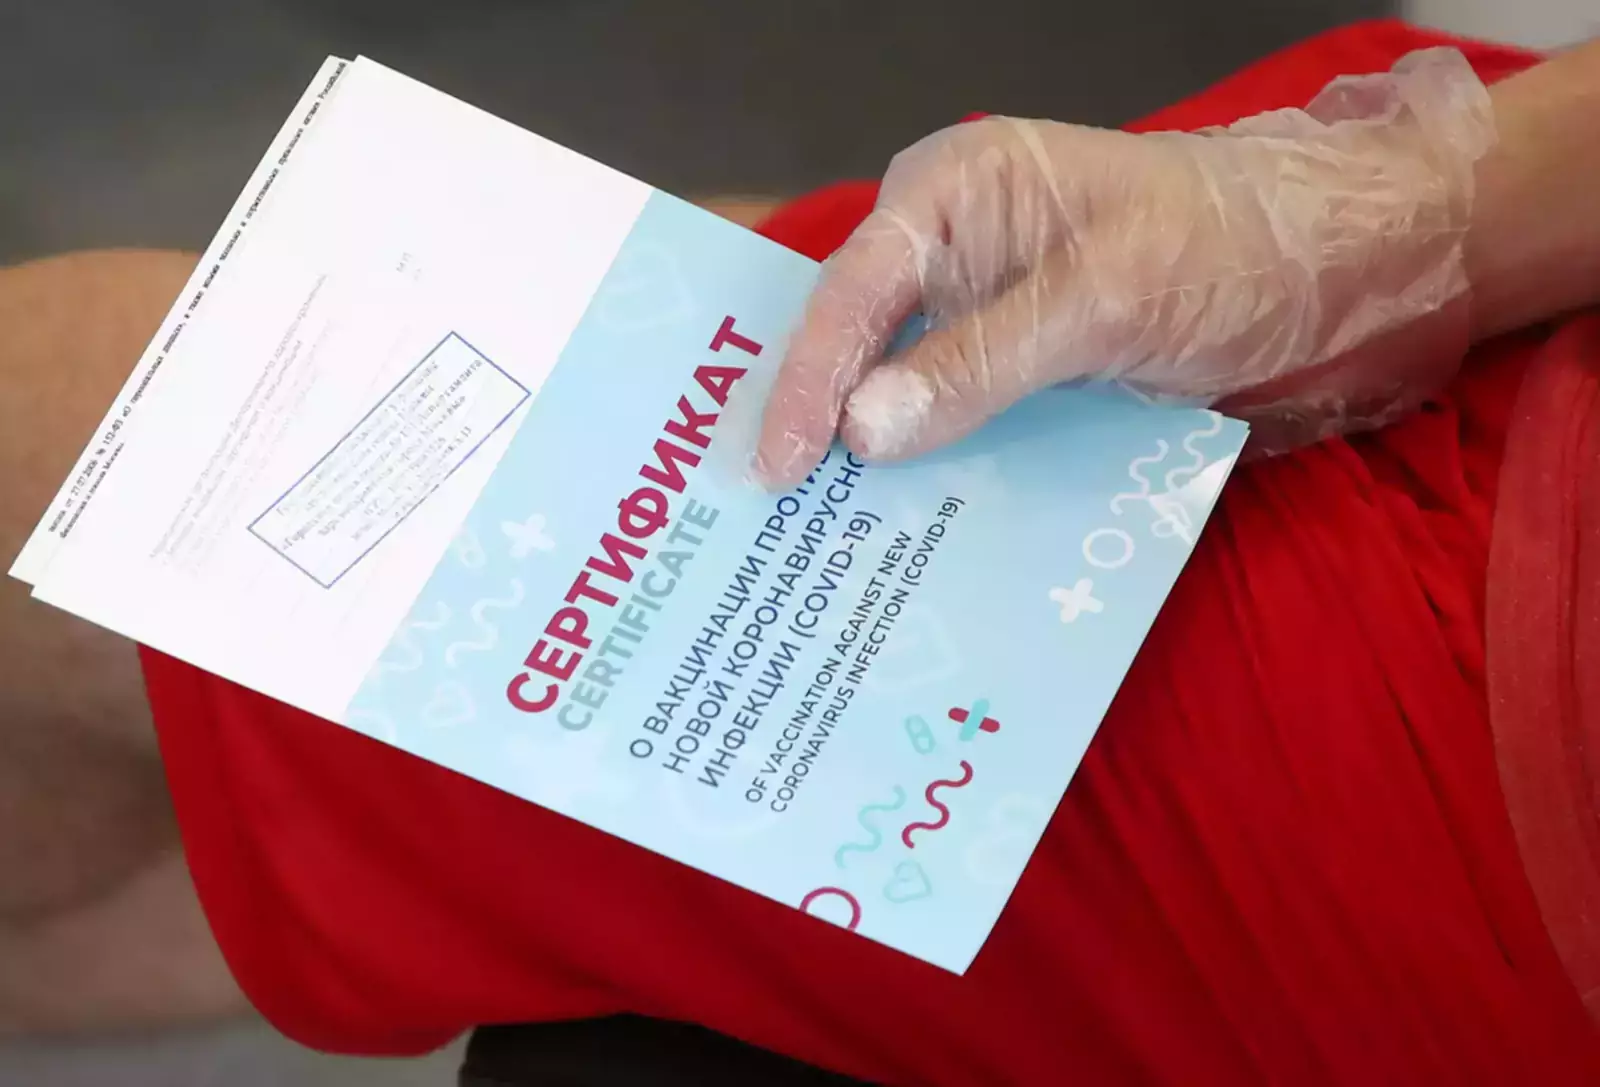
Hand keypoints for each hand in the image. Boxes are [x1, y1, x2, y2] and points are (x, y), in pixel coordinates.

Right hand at [754, 48, 1493, 487]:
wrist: (1337, 268)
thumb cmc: (1228, 247)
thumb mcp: (1105, 300)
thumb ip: (982, 360)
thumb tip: (863, 428)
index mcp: (957, 193)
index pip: (853, 288)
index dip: (807, 380)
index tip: (778, 468)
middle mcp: (954, 247)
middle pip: (856, 339)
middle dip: (816, 422)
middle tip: (765, 515)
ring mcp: (986, 309)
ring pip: (900, 388)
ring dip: (870, 460)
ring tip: (815, 540)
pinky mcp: (1021, 364)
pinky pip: (956, 417)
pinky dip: (933, 469)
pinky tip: (905, 528)